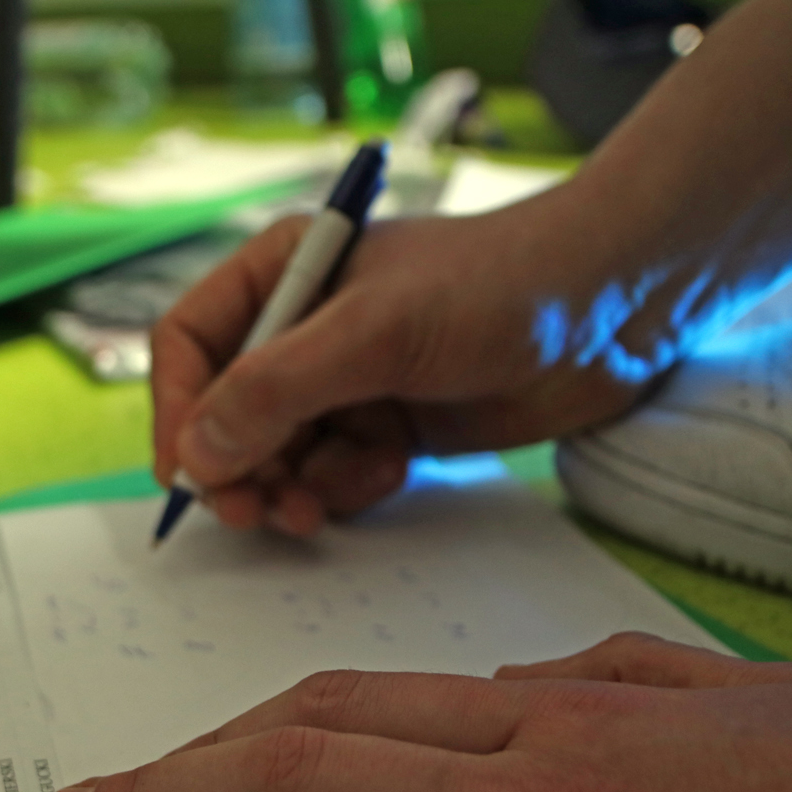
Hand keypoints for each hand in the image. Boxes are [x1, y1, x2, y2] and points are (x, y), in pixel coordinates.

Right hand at [148, 193, 667, 537]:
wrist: (615, 307)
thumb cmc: (497, 287)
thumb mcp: (374, 333)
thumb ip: (276, 391)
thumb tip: (195, 456)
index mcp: (282, 276)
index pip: (189, 347)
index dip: (175, 411)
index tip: (187, 474)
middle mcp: (304, 330)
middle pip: (224, 415)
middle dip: (236, 468)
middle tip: (252, 515)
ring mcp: (347, 382)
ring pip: (277, 457)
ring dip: (289, 489)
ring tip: (317, 508)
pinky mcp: (389, 428)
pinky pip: (333, 477)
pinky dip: (347, 489)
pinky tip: (389, 474)